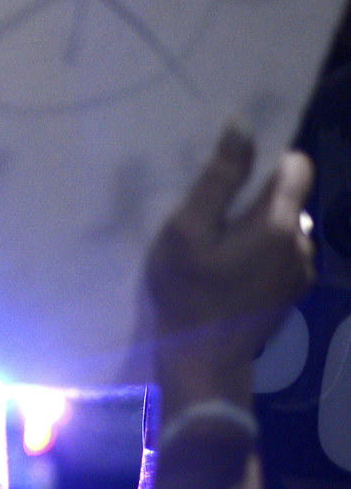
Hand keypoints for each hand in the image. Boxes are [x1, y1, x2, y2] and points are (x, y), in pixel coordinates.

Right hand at [144, 126, 314, 407]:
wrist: (204, 360)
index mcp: (277, 222)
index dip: (268, 161)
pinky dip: (264, 255)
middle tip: (213, 219)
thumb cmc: (187, 293)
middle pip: (288, 198)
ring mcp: (302, 269)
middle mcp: (301, 241)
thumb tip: (242, 128)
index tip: (234, 174)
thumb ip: (218, 180)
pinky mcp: (295, 292)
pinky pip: (285, 255)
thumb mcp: (187, 232)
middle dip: (256, 200)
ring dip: (260, 229)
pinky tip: (233, 275)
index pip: (296, 166)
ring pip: (286, 228)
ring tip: (221, 250)